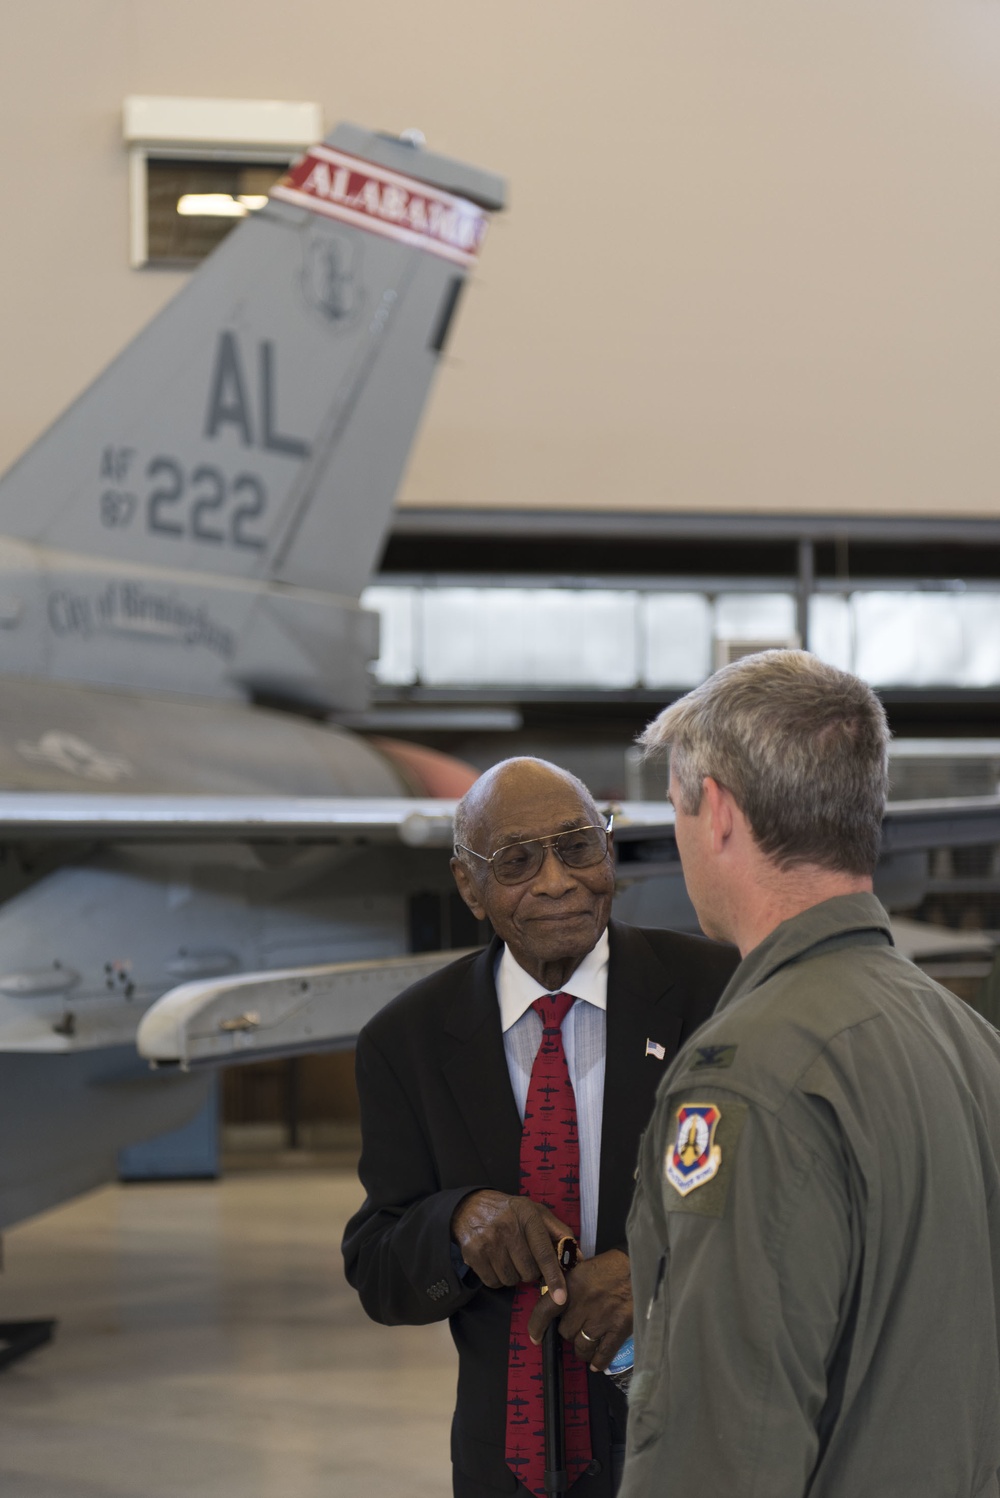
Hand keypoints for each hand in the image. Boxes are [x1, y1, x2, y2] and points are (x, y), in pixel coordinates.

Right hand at [450, 1190, 574, 1300]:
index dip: (554, 1277)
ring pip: (511, 1280)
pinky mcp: (474, 1254)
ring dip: (513, 1275)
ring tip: (508, 1256)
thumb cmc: (511, 1212)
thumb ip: (559, 1233)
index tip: (561, 1298)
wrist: (470, 1207)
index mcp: (527, 1216)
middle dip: (530, 1271)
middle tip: (524, 1256)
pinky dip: (497, 1278)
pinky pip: (494, 1282)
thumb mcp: (536, 1212)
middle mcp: (507, 1228)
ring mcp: (489, 1242)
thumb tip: (578, 1257)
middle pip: (529, 1272)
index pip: (544, 1253)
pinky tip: (495, 1261)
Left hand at [527, 1248, 632, 1371]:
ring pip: (581, 1346)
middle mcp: (583, 1304)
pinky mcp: (618, 1329)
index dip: (537, 1326)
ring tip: (586, 1343)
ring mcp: (601, 1319)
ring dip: (581, 1347)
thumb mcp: (583, 1268)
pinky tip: (596, 1363)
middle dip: (569, 1331)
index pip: (546, 1309)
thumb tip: (554, 1301)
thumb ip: (568, 1285)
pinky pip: (603, 1354)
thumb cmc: (611, 1266)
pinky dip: (598, 1361)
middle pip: (565, 1332)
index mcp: (572, 1285)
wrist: (641, 1267)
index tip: (535, 1337)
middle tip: (577, 1326)